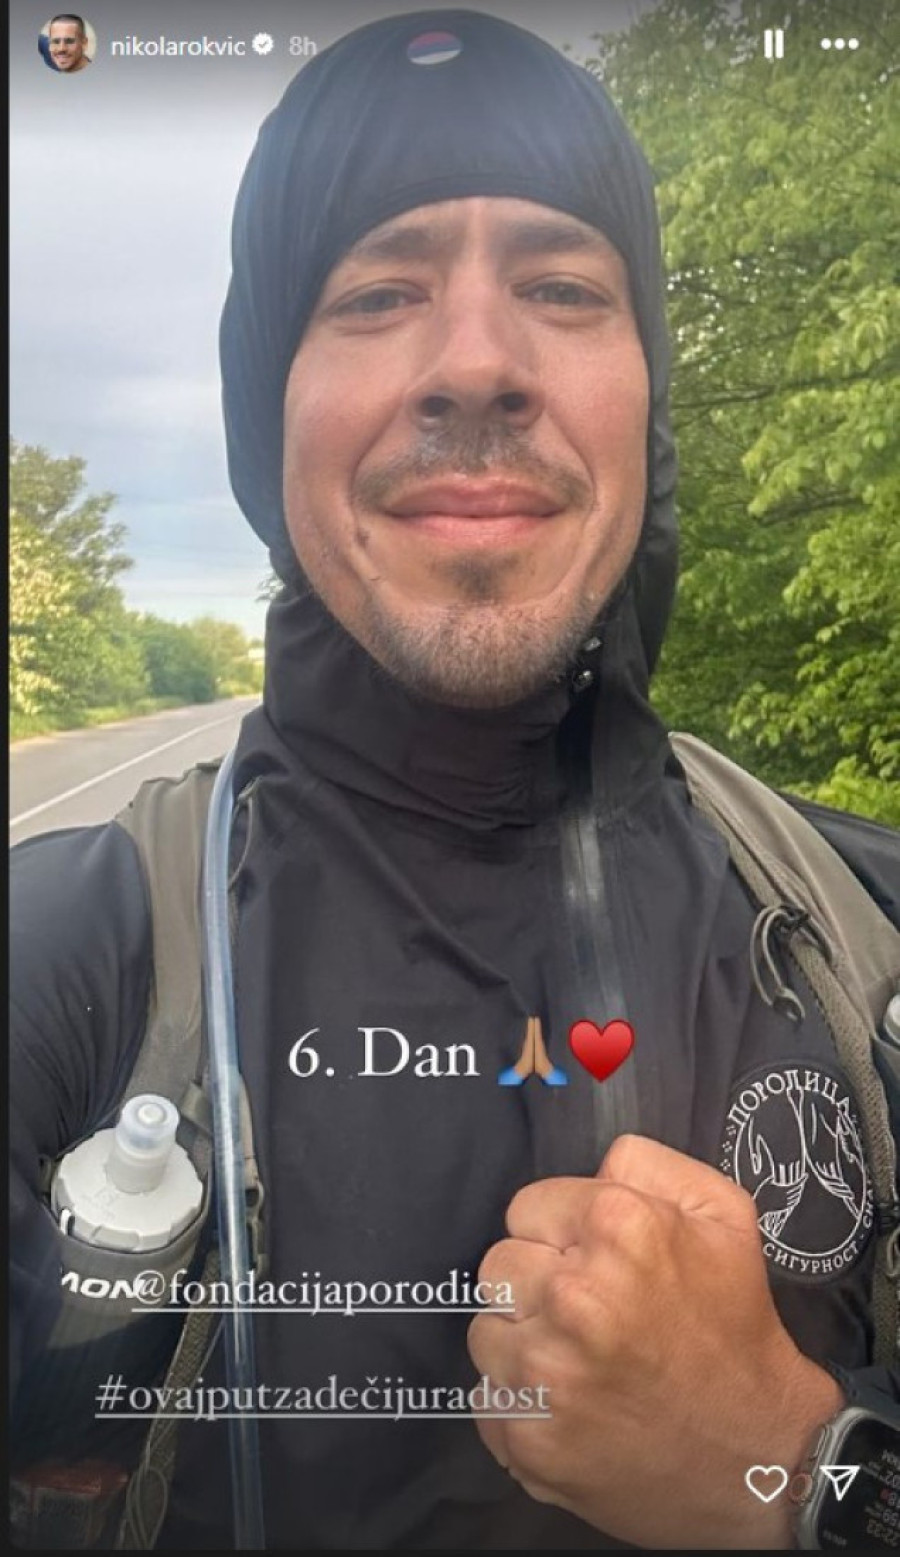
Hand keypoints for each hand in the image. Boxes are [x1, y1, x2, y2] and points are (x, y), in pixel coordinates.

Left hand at [467, 1135, 843, 1548]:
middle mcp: (572, 1296)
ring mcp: (545, 1374)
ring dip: (524, 1345)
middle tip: (588, 1315)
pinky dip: (522, 1406)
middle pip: (498, 1267)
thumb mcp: (723, 1216)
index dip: (560, 1234)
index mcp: (618, 1227)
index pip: (525, 1208)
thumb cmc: (736, 1328)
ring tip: (581, 1364)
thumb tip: (593, 1165)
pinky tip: (573, 1409)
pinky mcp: (527, 1438)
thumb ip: (646, 1165)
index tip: (593, 1262)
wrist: (759, 1455)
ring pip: (485, 1333)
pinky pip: (488, 1399)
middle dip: (536, 1285)